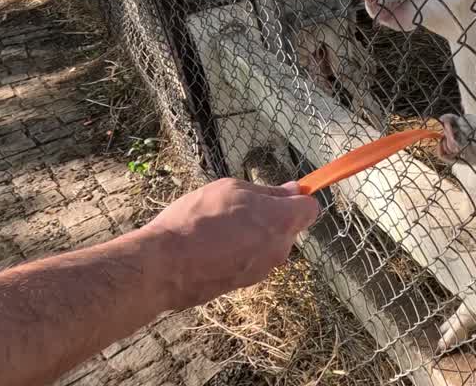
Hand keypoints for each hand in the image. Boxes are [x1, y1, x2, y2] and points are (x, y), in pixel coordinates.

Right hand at [138, 178, 319, 310]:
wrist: (165, 265)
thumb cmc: (198, 219)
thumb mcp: (232, 189)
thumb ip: (268, 192)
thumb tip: (293, 190)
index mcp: (282, 221)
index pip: (310, 208)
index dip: (298, 198)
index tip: (280, 193)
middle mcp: (279, 249)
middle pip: (288, 228)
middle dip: (272, 217)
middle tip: (239, 208)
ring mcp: (262, 270)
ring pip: (268, 246)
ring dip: (253, 236)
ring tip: (220, 229)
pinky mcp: (244, 285)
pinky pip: (250, 261)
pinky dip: (238, 253)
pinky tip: (212, 247)